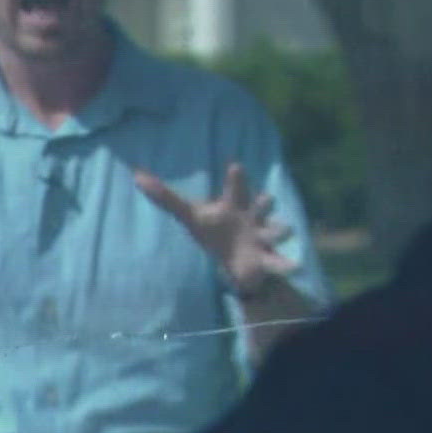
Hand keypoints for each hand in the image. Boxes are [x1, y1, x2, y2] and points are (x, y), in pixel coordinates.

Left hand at [134, 162, 298, 297]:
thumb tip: (136, 176)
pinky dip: (286, 265)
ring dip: (279, 230)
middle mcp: (252, 217)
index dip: (235, 178)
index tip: (234, 165)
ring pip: (276, 230)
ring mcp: (262, 237)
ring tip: (284, 230)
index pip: (234, 189)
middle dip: (264, 203)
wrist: (236, 258)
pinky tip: (295, 267)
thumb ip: (165, 198)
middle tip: (266, 198)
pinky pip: (278, 262)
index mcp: (233, 205)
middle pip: (261, 205)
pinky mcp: (266, 259)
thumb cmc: (214, 228)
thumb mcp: (190, 215)